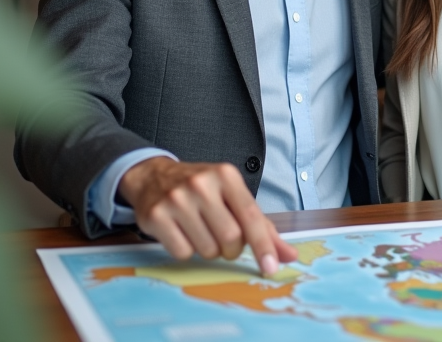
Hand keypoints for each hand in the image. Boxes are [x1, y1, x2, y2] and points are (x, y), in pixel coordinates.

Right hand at [118, 158, 296, 274]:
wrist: (153, 176)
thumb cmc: (202, 190)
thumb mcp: (232, 196)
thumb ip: (262, 226)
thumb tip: (288, 255)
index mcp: (226, 175)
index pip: (251, 216)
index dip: (263, 245)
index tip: (271, 267)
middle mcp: (202, 184)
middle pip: (231, 238)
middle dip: (231, 249)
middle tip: (223, 238)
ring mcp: (177, 199)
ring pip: (207, 250)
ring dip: (209, 250)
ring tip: (201, 231)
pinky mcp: (156, 216)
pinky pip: (182, 253)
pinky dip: (186, 251)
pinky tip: (182, 232)